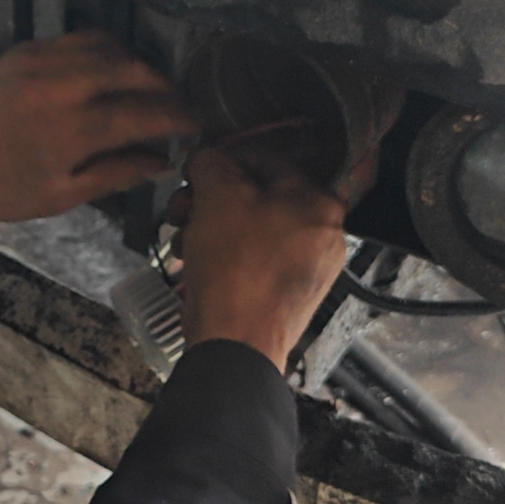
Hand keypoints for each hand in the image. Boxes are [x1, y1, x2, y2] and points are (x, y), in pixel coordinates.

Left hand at [0, 32, 196, 222]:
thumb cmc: (5, 187)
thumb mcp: (63, 195)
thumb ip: (117, 174)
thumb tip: (163, 161)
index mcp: (71, 132)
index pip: (143, 113)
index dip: (177, 118)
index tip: (195, 127)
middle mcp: (61, 87)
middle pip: (135, 70)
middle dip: (165, 87)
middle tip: (176, 106)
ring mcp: (43, 60)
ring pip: (111, 47)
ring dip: (139, 65)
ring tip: (149, 88)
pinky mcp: (28, 48)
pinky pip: (81, 39)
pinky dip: (107, 52)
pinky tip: (114, 72)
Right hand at [176, 149, 346, 371]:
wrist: (234, 345)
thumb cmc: (235, 270)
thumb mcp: (218, 197)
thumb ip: (212, 162)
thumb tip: (207, 159)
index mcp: (319, 202)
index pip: (264, 158)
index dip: (220, 160)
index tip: (193, 171)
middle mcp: (323, 233)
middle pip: (257, 196)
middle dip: (210, 199)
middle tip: (181, 208)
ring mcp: (308, 266)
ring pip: (251, 227)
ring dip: (210, 226)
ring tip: (182, 239)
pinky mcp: (288, 292)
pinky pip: (254, 258)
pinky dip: (224, 253)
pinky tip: (195, 260)